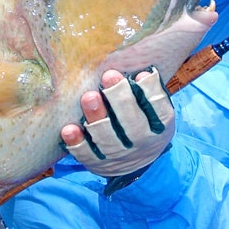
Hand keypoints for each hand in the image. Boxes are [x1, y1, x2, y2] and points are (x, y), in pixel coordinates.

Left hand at [61, 67, 173, 189]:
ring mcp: (119, 155)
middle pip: (131, 122)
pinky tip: (68, 129)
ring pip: (107, 138)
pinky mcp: (98, 163)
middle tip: (108, 76)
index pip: (157, 107)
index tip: (140, 74)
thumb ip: (146, 89)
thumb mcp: (154, 109)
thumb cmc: (143, 121)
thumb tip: (138, 65)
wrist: (137, 161)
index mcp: (160, 124)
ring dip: (96, 118)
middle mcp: (142, 142)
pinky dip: (77, 143)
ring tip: (88, 97)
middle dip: (119, 98)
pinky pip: (86, 154)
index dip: (150, 90)